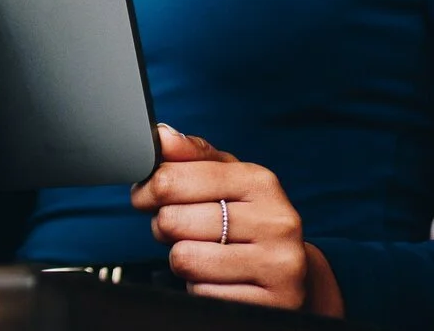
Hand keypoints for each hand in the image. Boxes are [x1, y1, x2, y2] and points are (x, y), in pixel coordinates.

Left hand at [131, 125, 341, 314]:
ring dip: (181, 259)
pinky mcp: (272, 303)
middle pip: (173, 220)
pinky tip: (220, 279)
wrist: (293, 275)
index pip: (172, 179)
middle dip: (164, 227)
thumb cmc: (248, 219)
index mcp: (259, 181)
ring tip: (202, 253)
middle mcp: (275, 220)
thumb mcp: (227, 179)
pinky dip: (200, 288)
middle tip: (178, 229)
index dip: (147, 190)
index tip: (144, 196)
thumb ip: (192, 155)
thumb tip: (162, 136)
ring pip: (184, 258)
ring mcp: (278, 264)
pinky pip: (202, 293)